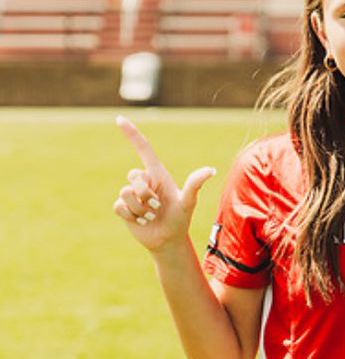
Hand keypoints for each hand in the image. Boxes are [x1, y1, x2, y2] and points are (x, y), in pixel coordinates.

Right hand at [113, 115, 215, 252]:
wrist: (168, 239)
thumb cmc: (180, 218)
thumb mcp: (188, 201)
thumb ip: (195, 184)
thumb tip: (211, 170)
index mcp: (157, 173)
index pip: (143, 148)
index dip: (131, 133)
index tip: (120, 118)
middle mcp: (143, 181)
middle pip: (133, 175)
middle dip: (145, 193)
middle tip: (157, 206)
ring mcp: (132, 194)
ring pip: (125, 192)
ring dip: (140, 208)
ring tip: (150, 215)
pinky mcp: (123, 208)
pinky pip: (119, 206)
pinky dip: (131, 216)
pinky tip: (140, 221)